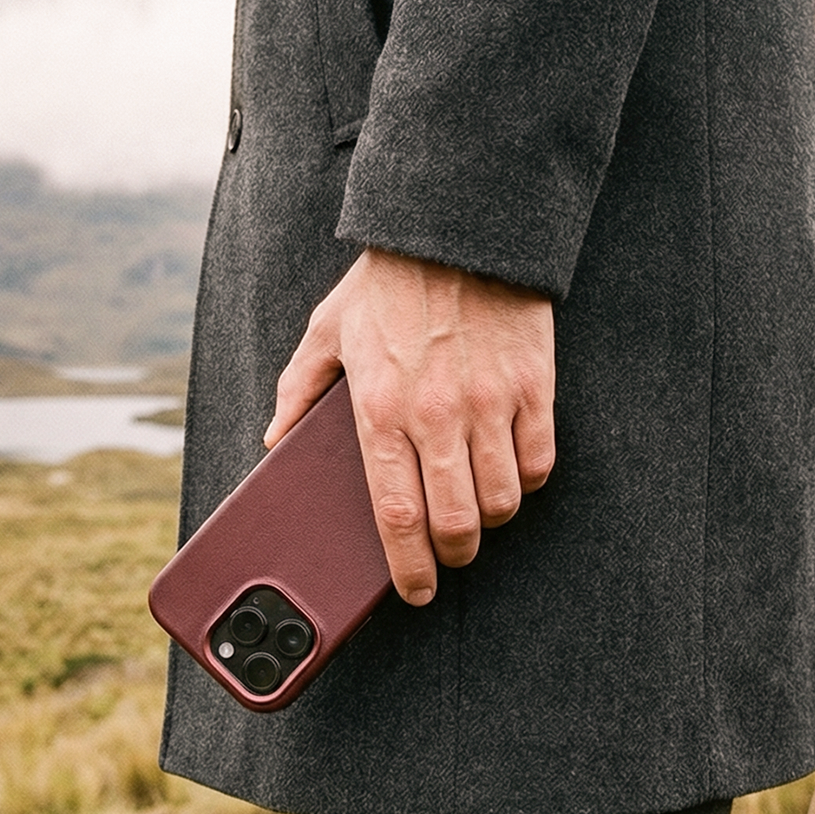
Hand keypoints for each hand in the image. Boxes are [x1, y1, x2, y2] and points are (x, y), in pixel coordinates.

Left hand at [264, 249, 555, 604]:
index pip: (394, 515)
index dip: (407, 568)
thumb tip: (274, 440)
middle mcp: (435, 415)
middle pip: (455, 524)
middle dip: (453, 556)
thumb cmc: (390, 279)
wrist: (459, 223)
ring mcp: (489, 403)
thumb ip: (299, 389)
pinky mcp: (534, 386)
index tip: (414, 591)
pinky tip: (512, 471)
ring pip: (502, 502)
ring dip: (491, 520)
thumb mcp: (328, 328)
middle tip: (449, 556)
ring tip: (479, 511)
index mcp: (378, 409)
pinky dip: (528, 480)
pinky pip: (539, 462)